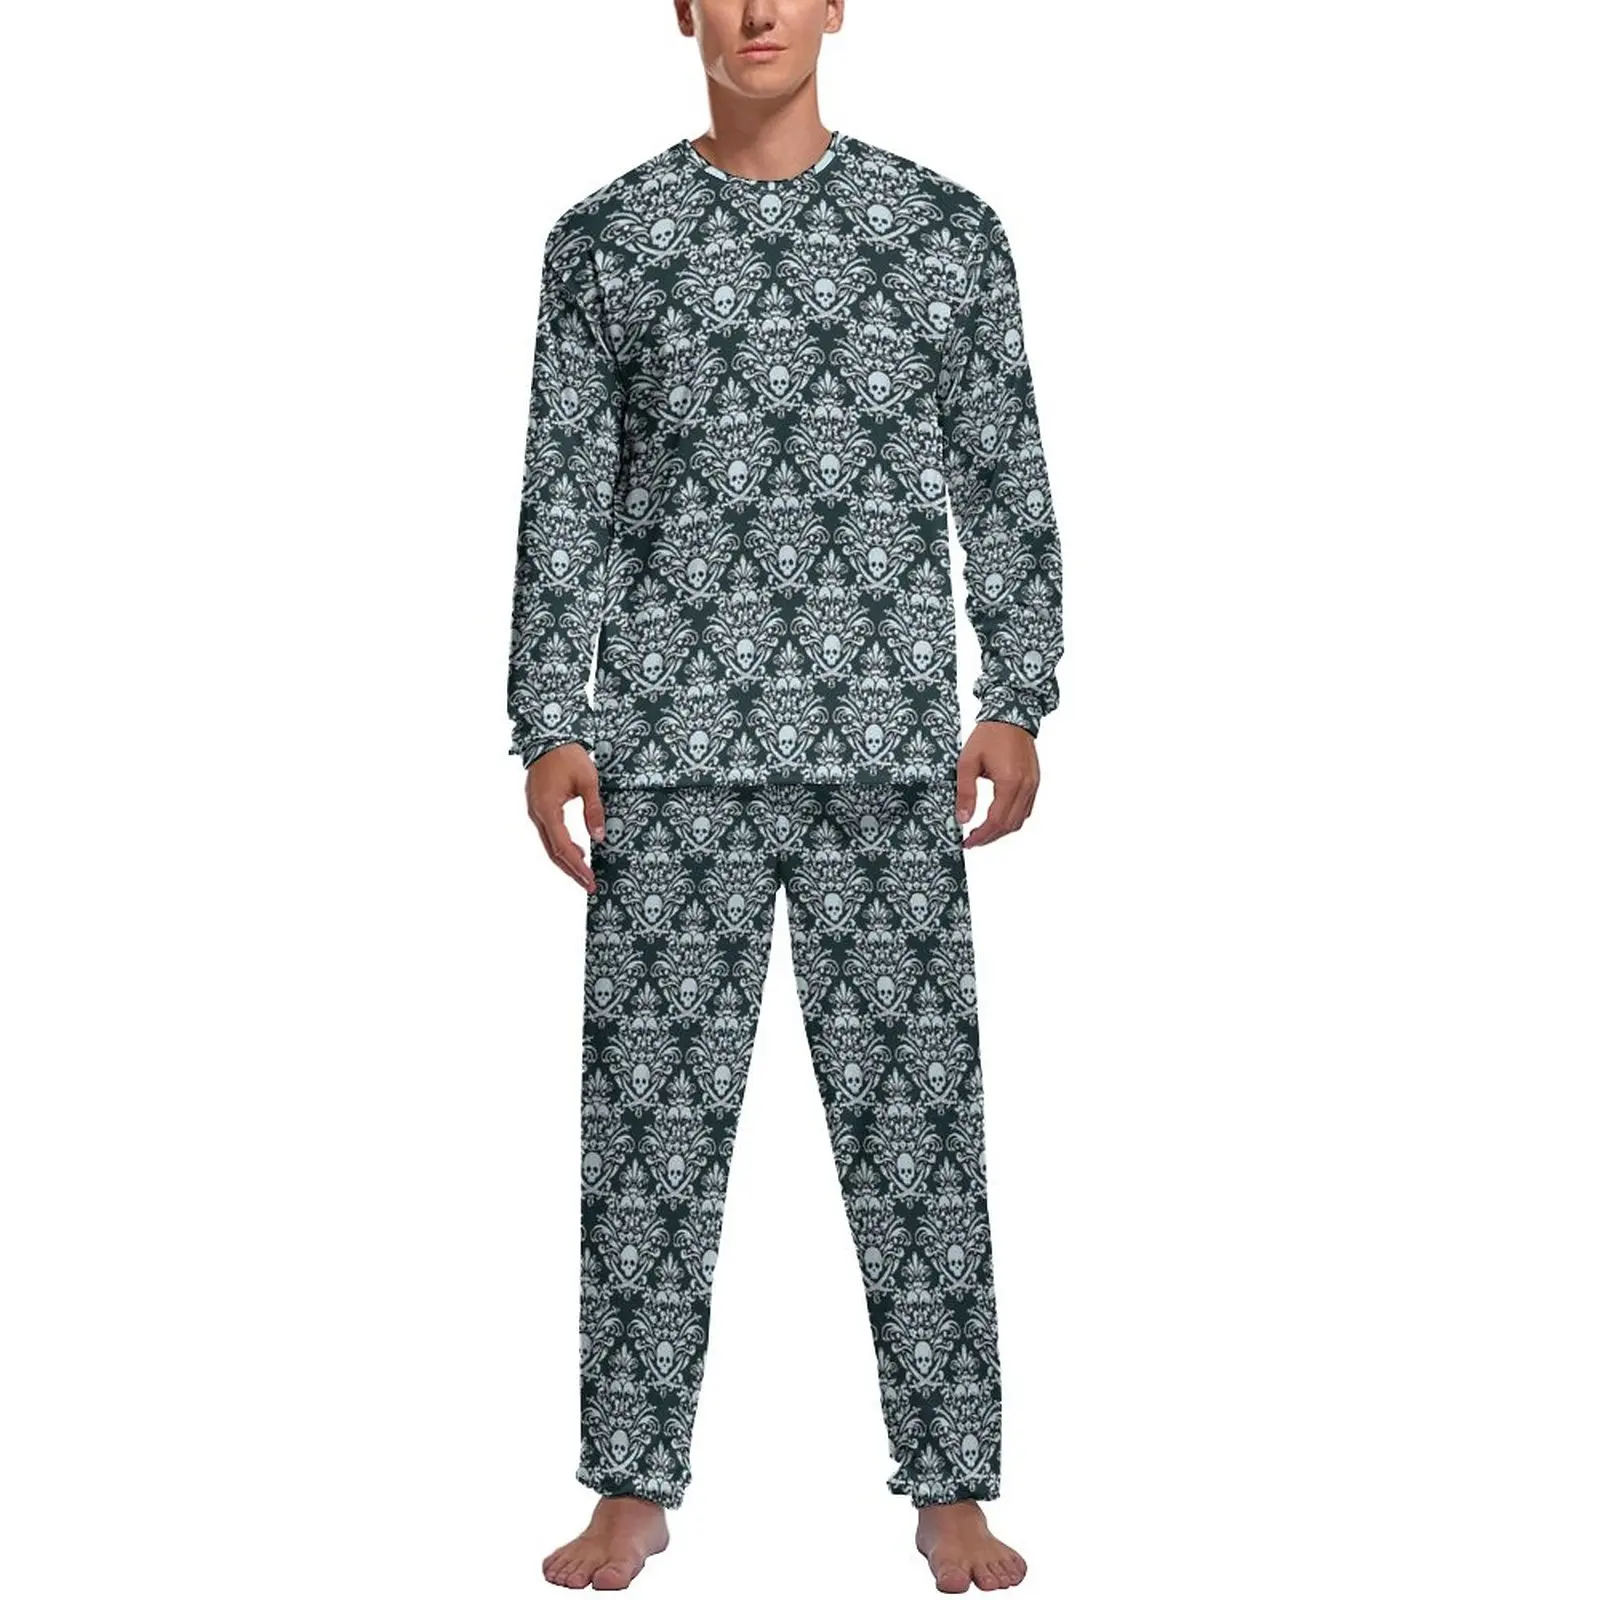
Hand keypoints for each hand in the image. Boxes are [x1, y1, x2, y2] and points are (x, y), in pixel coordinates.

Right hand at [525, 743, 605, 892]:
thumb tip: (600, 837)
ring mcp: (535, 811)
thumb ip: (594, 810)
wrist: (549, 737)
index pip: (563, 847)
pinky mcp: (538, 807)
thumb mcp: (589, 781)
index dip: (577, 866)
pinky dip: (562, 846)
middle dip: (571, 870)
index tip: (590, 880)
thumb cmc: (568, 756)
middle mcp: (537, 814)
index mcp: (547, 810)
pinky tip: (577, 851)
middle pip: (553, 852)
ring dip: (566, 860)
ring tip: (584, 873)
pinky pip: (549, 834)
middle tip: (588, 885)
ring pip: (550, 844)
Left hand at [954, 722, 1038, 847]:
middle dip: (990, 837)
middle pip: (1009, 825)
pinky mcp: (1035, 782)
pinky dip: (1011, 820)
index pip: (996, 820)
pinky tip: (997, 819)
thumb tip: (962, 819)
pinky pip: (1026, 810)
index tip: (967, 842)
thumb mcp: (968, 762)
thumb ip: (965, 792)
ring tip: (982, 832)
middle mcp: (1026, 787)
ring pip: (1020, 820)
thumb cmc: (989, 735)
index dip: (981, 836)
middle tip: (972, 841)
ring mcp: (1033, 785)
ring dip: (1001, 831)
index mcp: (1010, 782)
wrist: (1012, 715)